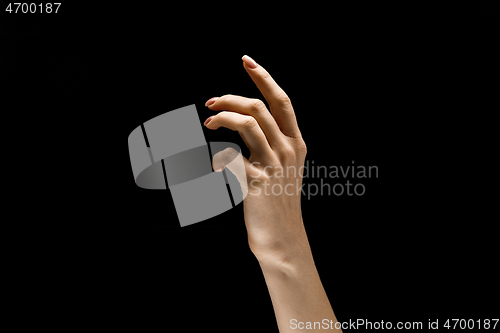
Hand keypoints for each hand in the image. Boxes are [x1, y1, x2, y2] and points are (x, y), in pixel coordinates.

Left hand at [204, 55, 307, 263]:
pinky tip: (210, 164)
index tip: (246, 60)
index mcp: (296, 143)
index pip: (282, 101)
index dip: (264, 78)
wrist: (283, 240)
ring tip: (208, 122)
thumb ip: (274, 142)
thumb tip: (246, 119)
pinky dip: (215, 156)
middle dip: (232, 98)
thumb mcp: (285, 168)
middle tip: (210, 103)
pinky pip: (230, 158)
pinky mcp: (256, 183)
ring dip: (223, 118)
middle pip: (260, 108)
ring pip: (247, 124)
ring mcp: (273, 166)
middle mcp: (287, 150)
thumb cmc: (279, 202)